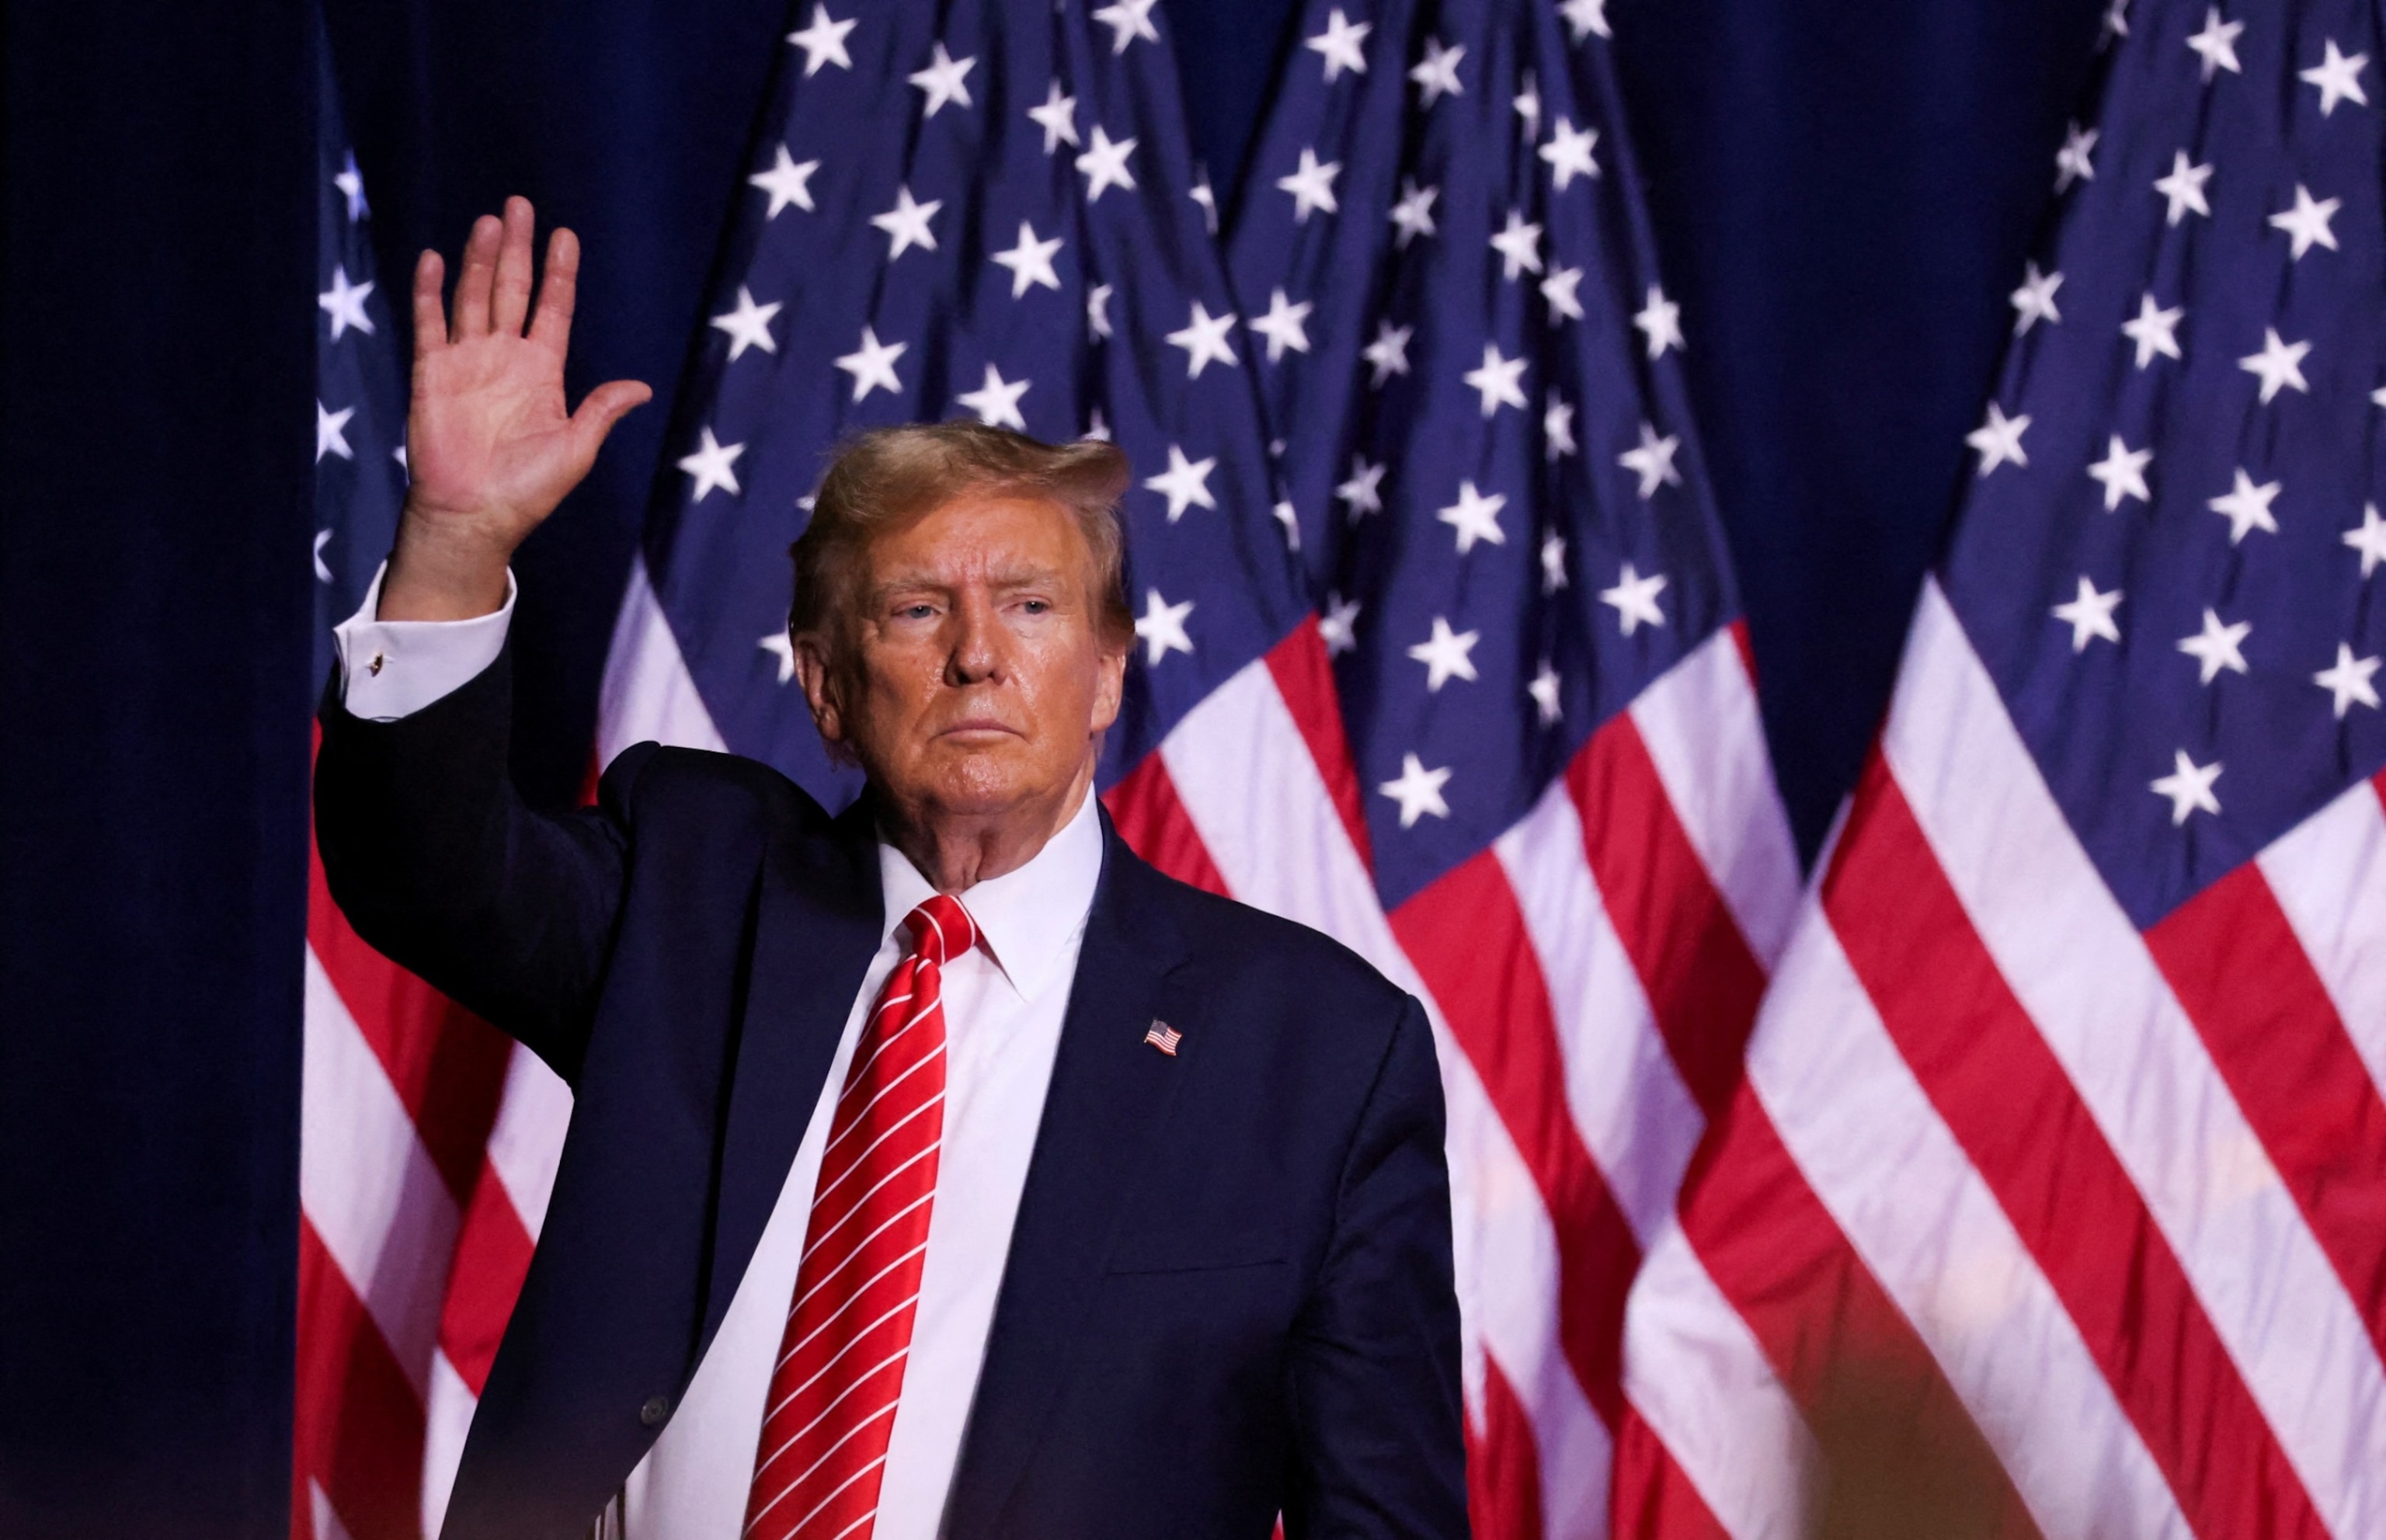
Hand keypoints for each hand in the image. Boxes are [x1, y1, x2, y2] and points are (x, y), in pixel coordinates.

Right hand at [380, 197, 650, 619]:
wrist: (475, 515)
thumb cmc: (528, 490)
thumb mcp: (576, 449)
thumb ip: (601, 411)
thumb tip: (640, 387)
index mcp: (542, 371)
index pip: (553, 309)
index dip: (559, 273)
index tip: (566, 236)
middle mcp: (505, 357)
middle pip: (512, 290)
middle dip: (518, 249)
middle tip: (521, 205)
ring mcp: (467, 362)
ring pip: (474, 297)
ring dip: (480, 260)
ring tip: (489, 222)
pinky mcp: (432, 373)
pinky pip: (430, 325)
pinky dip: (429, 291)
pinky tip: (432, 258)